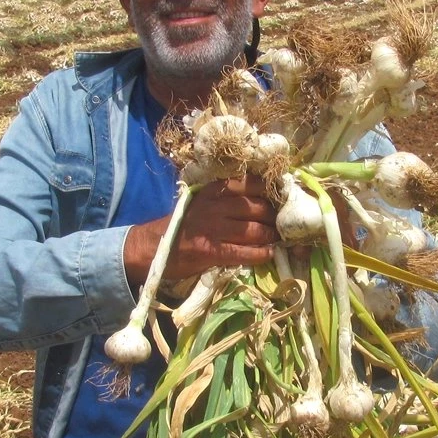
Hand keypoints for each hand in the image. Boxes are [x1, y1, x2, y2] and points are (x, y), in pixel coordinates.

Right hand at [124, 176, 277, 286]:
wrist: (154, 247)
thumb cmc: (184, 225)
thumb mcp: (202, 202)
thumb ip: (227, 200)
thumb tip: (262, 202)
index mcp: (213, 190)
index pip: (250, 183)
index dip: (270, 190)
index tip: (283, 196)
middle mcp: (215, 206)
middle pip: (257, 207)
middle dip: (274, 217)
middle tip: (283, 223)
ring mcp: (213, 228)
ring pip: (253, 230)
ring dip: (270, 236)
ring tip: (278, 239)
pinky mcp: (210, 250)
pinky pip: (243, 252)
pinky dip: (260, 254)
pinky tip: (269, 254)